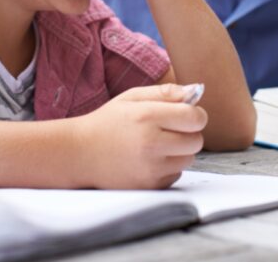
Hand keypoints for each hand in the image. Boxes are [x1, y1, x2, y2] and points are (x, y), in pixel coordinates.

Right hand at [75, 83, 206, 188]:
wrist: (80, 154)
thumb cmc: (108, 122)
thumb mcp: (132, 97)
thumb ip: (165, 92)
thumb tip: (195, 91)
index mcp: (147, 117)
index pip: (195, 117)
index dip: (195, 114)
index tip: (186, 114)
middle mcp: (150, 144)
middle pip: (197, 141)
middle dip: (190, 133)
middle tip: (171, 130)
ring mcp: (150, 168)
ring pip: (189, 159)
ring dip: (180, 151)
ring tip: (158, 144)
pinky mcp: (149, 185)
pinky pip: (176, 174)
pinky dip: (169, 167)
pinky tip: (149, 159)